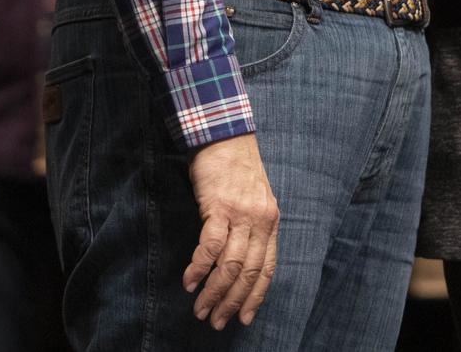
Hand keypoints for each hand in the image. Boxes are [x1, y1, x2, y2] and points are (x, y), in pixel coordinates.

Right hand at [183, 133, 279, 329]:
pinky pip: (210, 246)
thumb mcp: (255, 201)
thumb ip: (251, 229)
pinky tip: (189, 282)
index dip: (256, 296)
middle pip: (249, 272)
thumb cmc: (237, 171)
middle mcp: (261, 221)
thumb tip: (238, 265)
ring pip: (230, 265)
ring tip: (200, 309)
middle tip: (216, 322)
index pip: (267, 268)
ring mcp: (241, 214)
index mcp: (271, 222)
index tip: (245, 318)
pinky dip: (198, 268)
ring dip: (214, 292)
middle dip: (233, 302)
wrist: (226, 138)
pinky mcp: (218, 207)